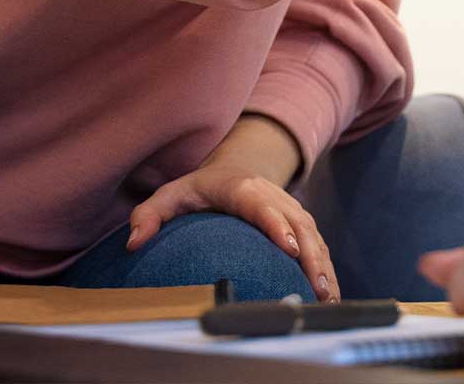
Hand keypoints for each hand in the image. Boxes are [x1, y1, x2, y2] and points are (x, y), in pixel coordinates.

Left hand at [127, 119, 336, 301]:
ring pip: (312, 234)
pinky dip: (325, 265)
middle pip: (298, 224)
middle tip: (318, 288)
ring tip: (328, 296)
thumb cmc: (199, 187)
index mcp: (242, 188)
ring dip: (323, 264)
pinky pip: (316, 242)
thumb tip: (133, 242)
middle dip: (311, 256)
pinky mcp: (299, 221)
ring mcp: (289, 207)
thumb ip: (149, 214)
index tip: (290, 250)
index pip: (262, 207)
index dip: (277, 227)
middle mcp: (272, 195)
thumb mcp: (171, 194)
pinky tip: (329, 292)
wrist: (235, 167)